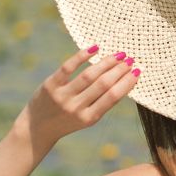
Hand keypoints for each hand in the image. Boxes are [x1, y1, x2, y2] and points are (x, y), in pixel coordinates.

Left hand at [13, 47, 140, 148]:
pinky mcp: (50, 85)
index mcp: (89, 118)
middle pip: (103, 84)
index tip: (137, 71)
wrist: (37, 128)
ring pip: (88, 75)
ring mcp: (62, 96)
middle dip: (119, 70)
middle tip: (129, 60)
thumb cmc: (67, 121)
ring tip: (118, 55)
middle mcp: (76, 108)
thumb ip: (101, 102)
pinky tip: (95, 48)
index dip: (127, 83)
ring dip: (106, 62)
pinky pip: (68, 67)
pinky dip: (82, 56)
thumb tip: (123, 78)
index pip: (112, 97)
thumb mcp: (86, 118)